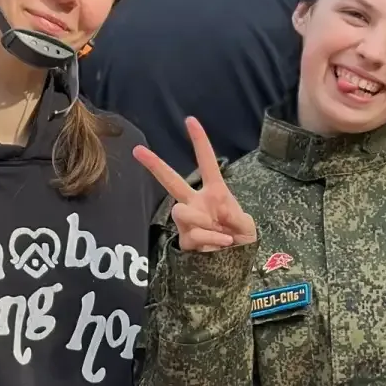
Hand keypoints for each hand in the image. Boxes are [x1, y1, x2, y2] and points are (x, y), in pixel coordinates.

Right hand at [133, 117, 258, 251]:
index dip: (199, 142)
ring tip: (219, 232)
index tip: (190, 120)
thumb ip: (234, 216)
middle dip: (154, 164)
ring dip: (199, 220)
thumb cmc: (243, 239)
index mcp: (215, 193)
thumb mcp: (247, 224)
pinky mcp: (184, 240)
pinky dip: (209, 239)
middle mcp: (197, 203)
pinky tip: (220, 245)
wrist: (237, 265)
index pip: (207, 163)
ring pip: (179, 210)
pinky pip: (191, 234)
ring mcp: (188, 221)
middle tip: (137, 150)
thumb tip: (213, 217)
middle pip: (171, 180)